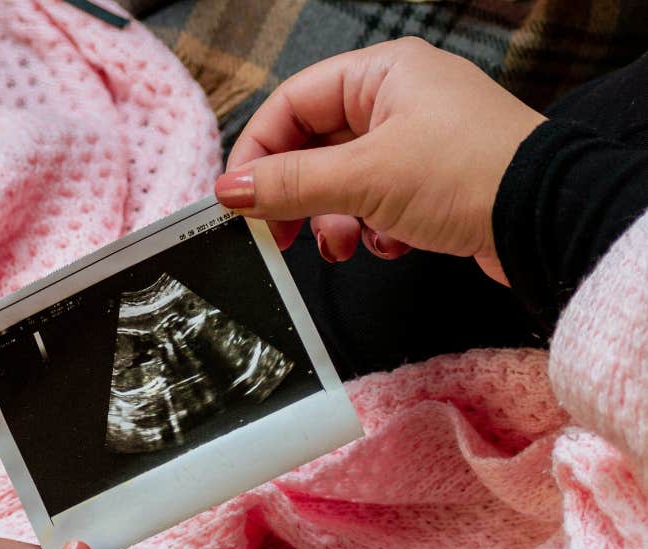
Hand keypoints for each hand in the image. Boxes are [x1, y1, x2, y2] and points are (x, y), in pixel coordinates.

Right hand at [214, 37, 545, 282]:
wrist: (545, 219)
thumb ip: (292, 184)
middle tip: (280, 237)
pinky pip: (378, 206)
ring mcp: (417, 144)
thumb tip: (232, 189)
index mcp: (380, 74)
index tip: (238, 200)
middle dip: (299, 197)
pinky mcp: (432, 185)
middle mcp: (397, 101)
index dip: (259, 152)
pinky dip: (375, 230)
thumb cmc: (469, 174)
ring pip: (345, 184)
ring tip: (347, 245)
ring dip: (337, 222)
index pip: (293, 104)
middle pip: (316, 148)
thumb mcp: (365, 178)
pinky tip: (393, 243)